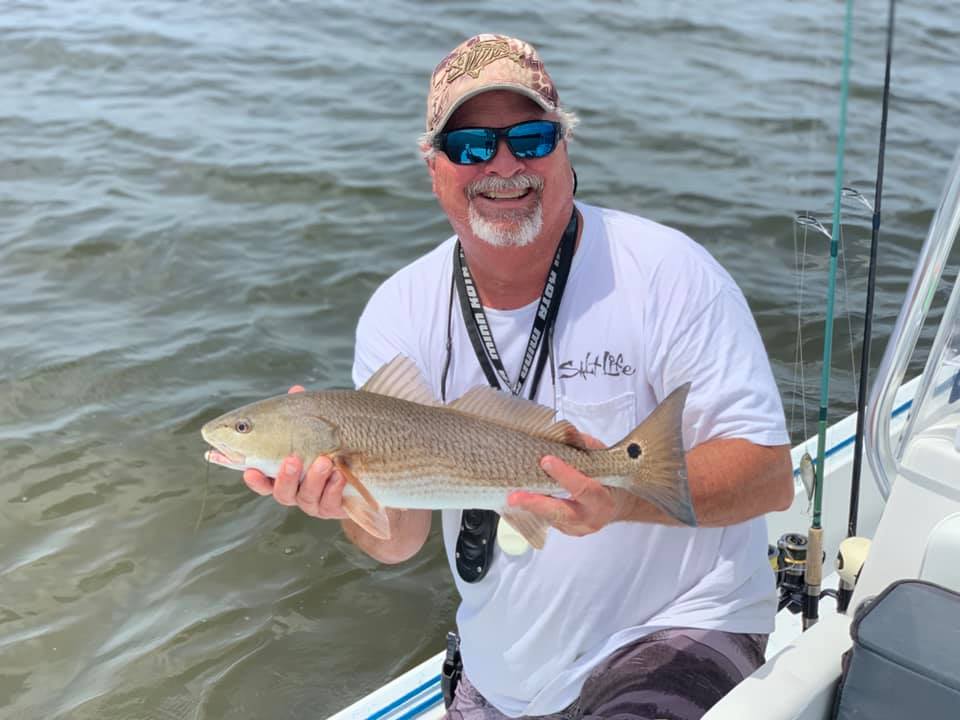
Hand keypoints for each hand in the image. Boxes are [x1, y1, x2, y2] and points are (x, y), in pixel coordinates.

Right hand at [241, 385, 348, 519]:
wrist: (367, 464)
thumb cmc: (334, 441)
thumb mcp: (320, 425)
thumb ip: (304, 412)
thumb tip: (296, 389)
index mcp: (285, 474)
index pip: (264, 481)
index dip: (255, 479)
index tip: (249, 470)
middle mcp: (297, 491)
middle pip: (283, 493)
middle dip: (285, 477)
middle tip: (292, 459)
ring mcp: (316, 501)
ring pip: (307, 498)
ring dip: (314, 479)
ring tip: (325, 461)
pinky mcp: (336, 507)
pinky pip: (331, 504)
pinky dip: (334, 489)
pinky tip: (341, 474)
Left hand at [507, 432, 625, 536]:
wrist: (619, 506)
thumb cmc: (611, 480)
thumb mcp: (604, 459)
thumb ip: (585, 446)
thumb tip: (566, 431)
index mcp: (603, 499)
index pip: (583, 488)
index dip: (565, 475)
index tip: (547, 461)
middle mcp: (590, 517)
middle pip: (561, 512)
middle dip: (536, 503)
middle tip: (515, 497)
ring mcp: (578, 528)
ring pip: (551, 518)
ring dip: (531, 506)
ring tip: (512, 496)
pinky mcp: (567, 531)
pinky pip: (549, 520)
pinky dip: (535, 509)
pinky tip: (522, 500)